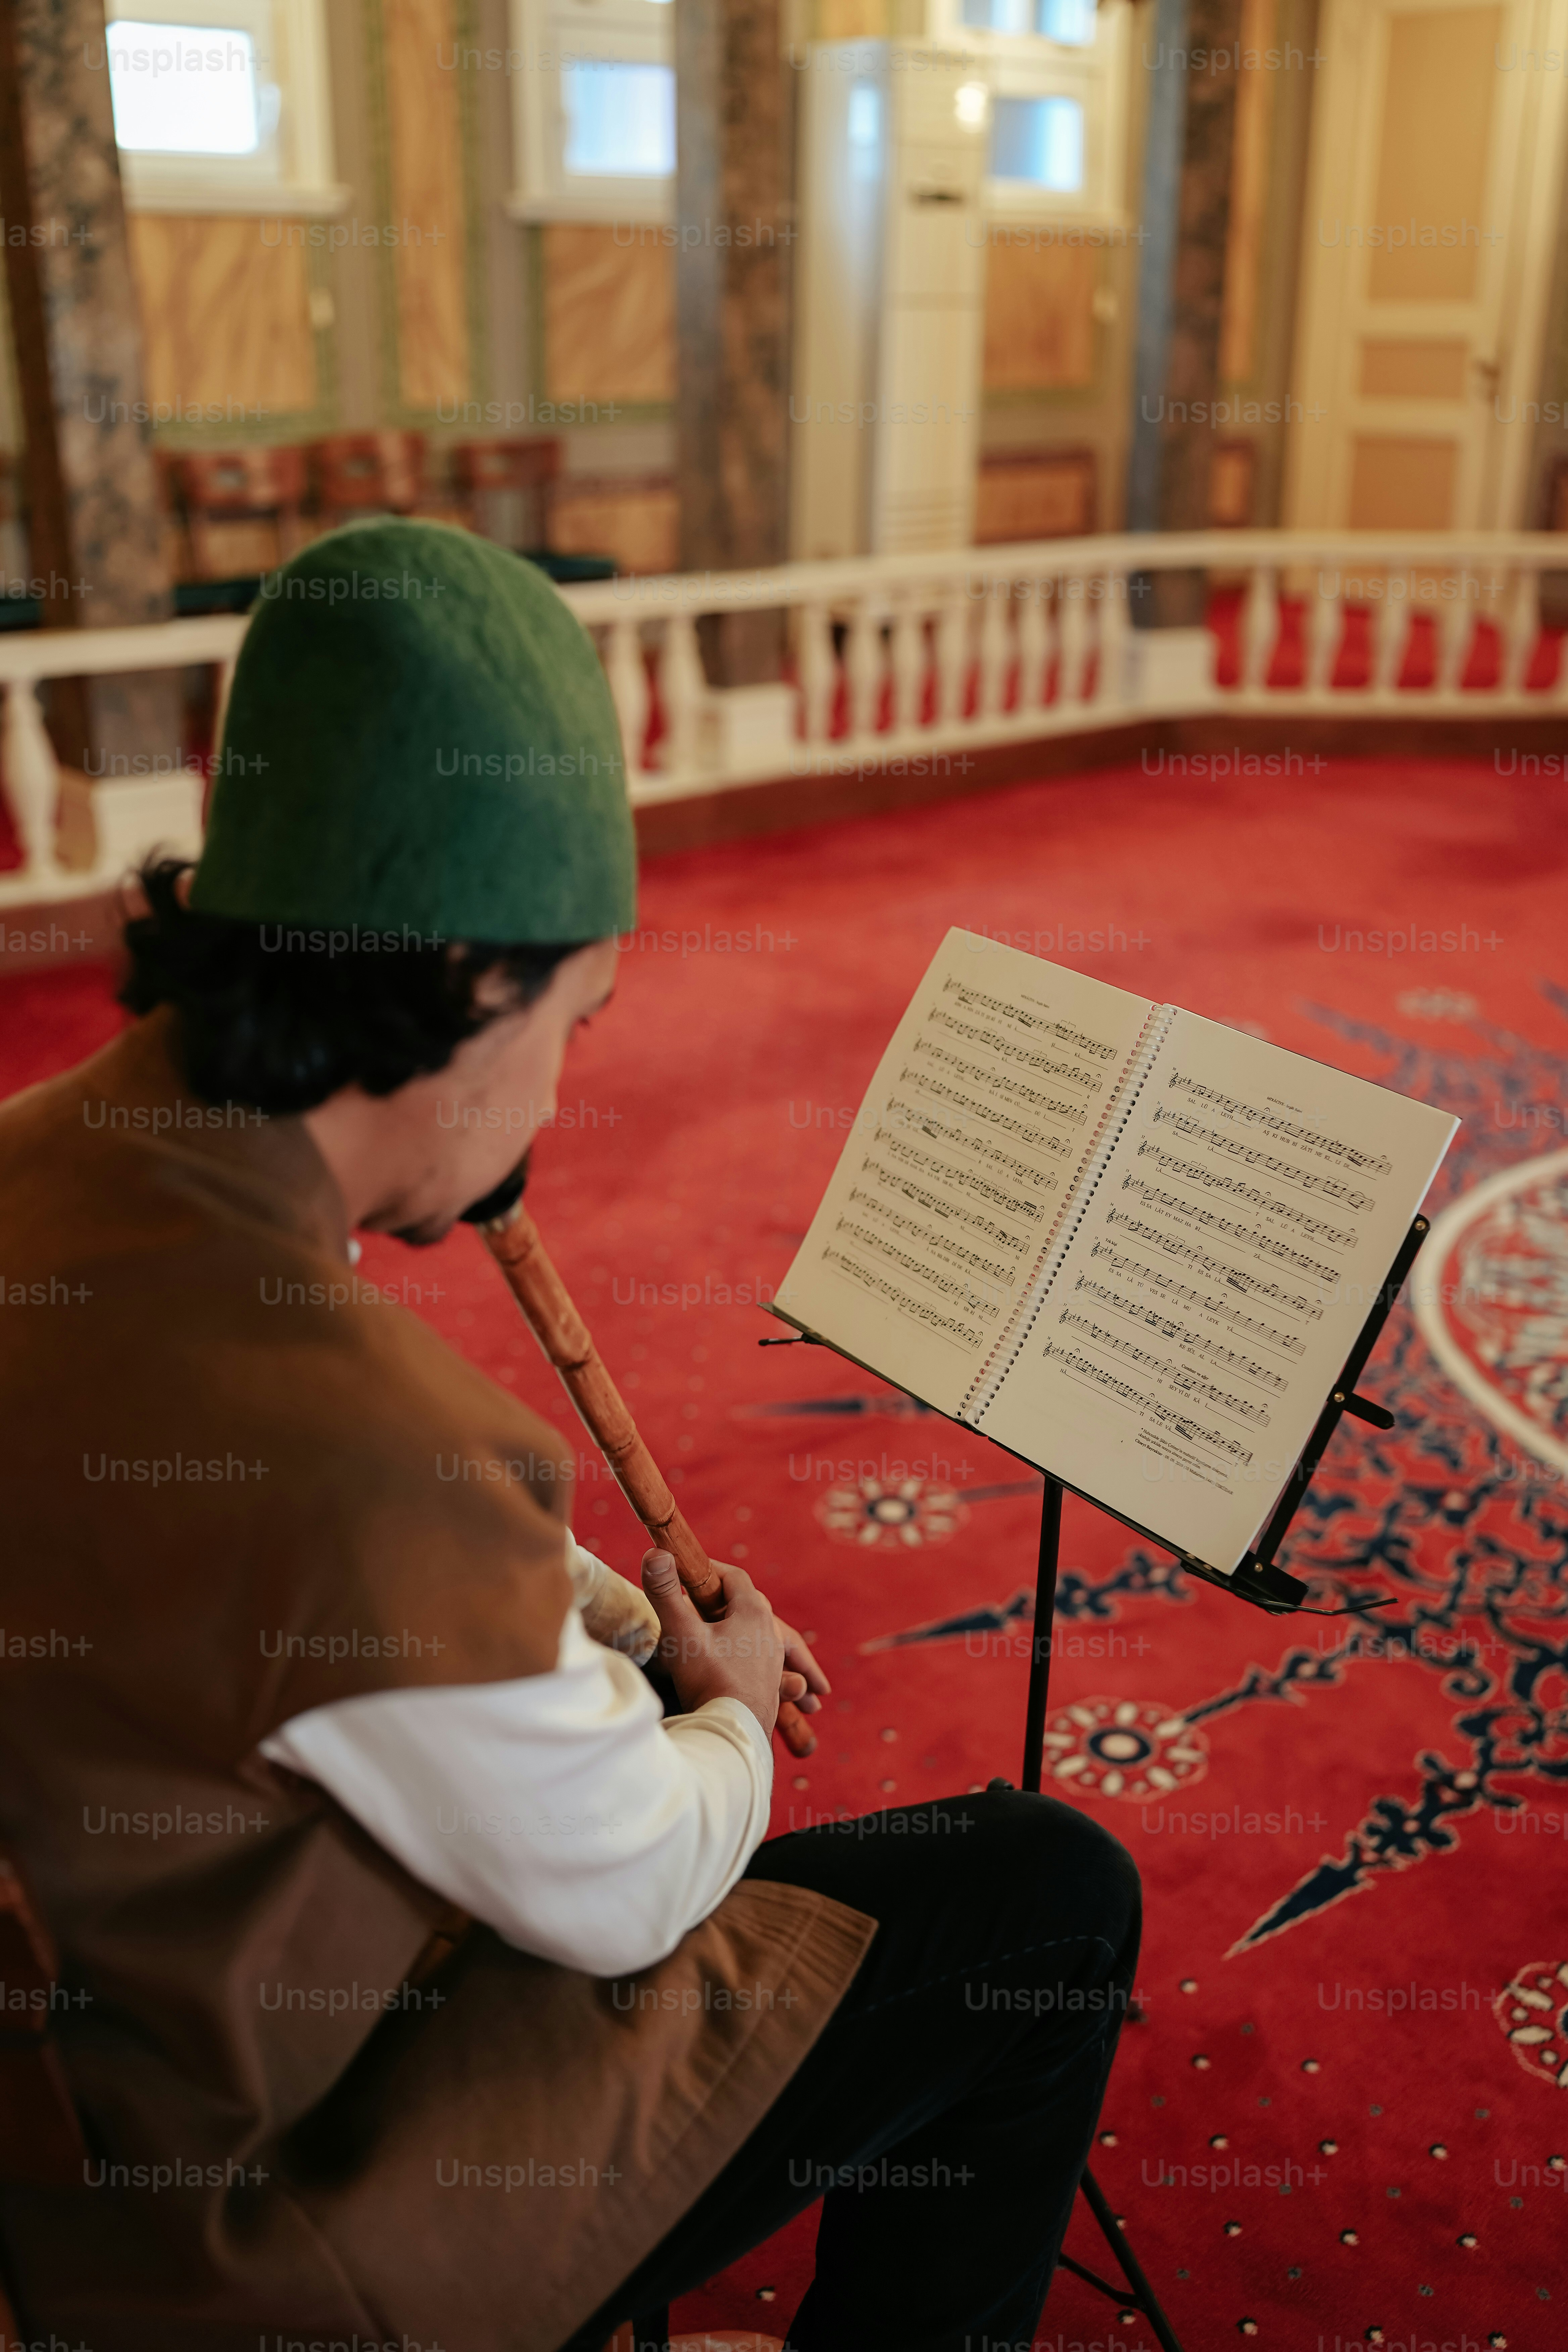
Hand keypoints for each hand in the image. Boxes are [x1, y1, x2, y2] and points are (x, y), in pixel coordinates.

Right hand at [640, 1551, 821, 1739]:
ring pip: (766, 1633)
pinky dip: (761, 1658)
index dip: (710, 1570)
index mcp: (752, 1612)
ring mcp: (773, 1660)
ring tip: (736, 1628)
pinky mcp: (773, 1685)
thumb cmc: (709, 1680)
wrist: (736, 1732)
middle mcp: (769, 1632)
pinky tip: (753, 1671)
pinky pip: (771, 1663)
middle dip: (730, 1597)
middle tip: (706, 1598)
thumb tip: (655, 1552)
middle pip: (751, 1603)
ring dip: (749, 1627)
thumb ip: (665, 1593)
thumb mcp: (681, 1634)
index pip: (733, 1577)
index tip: (688, 1571)